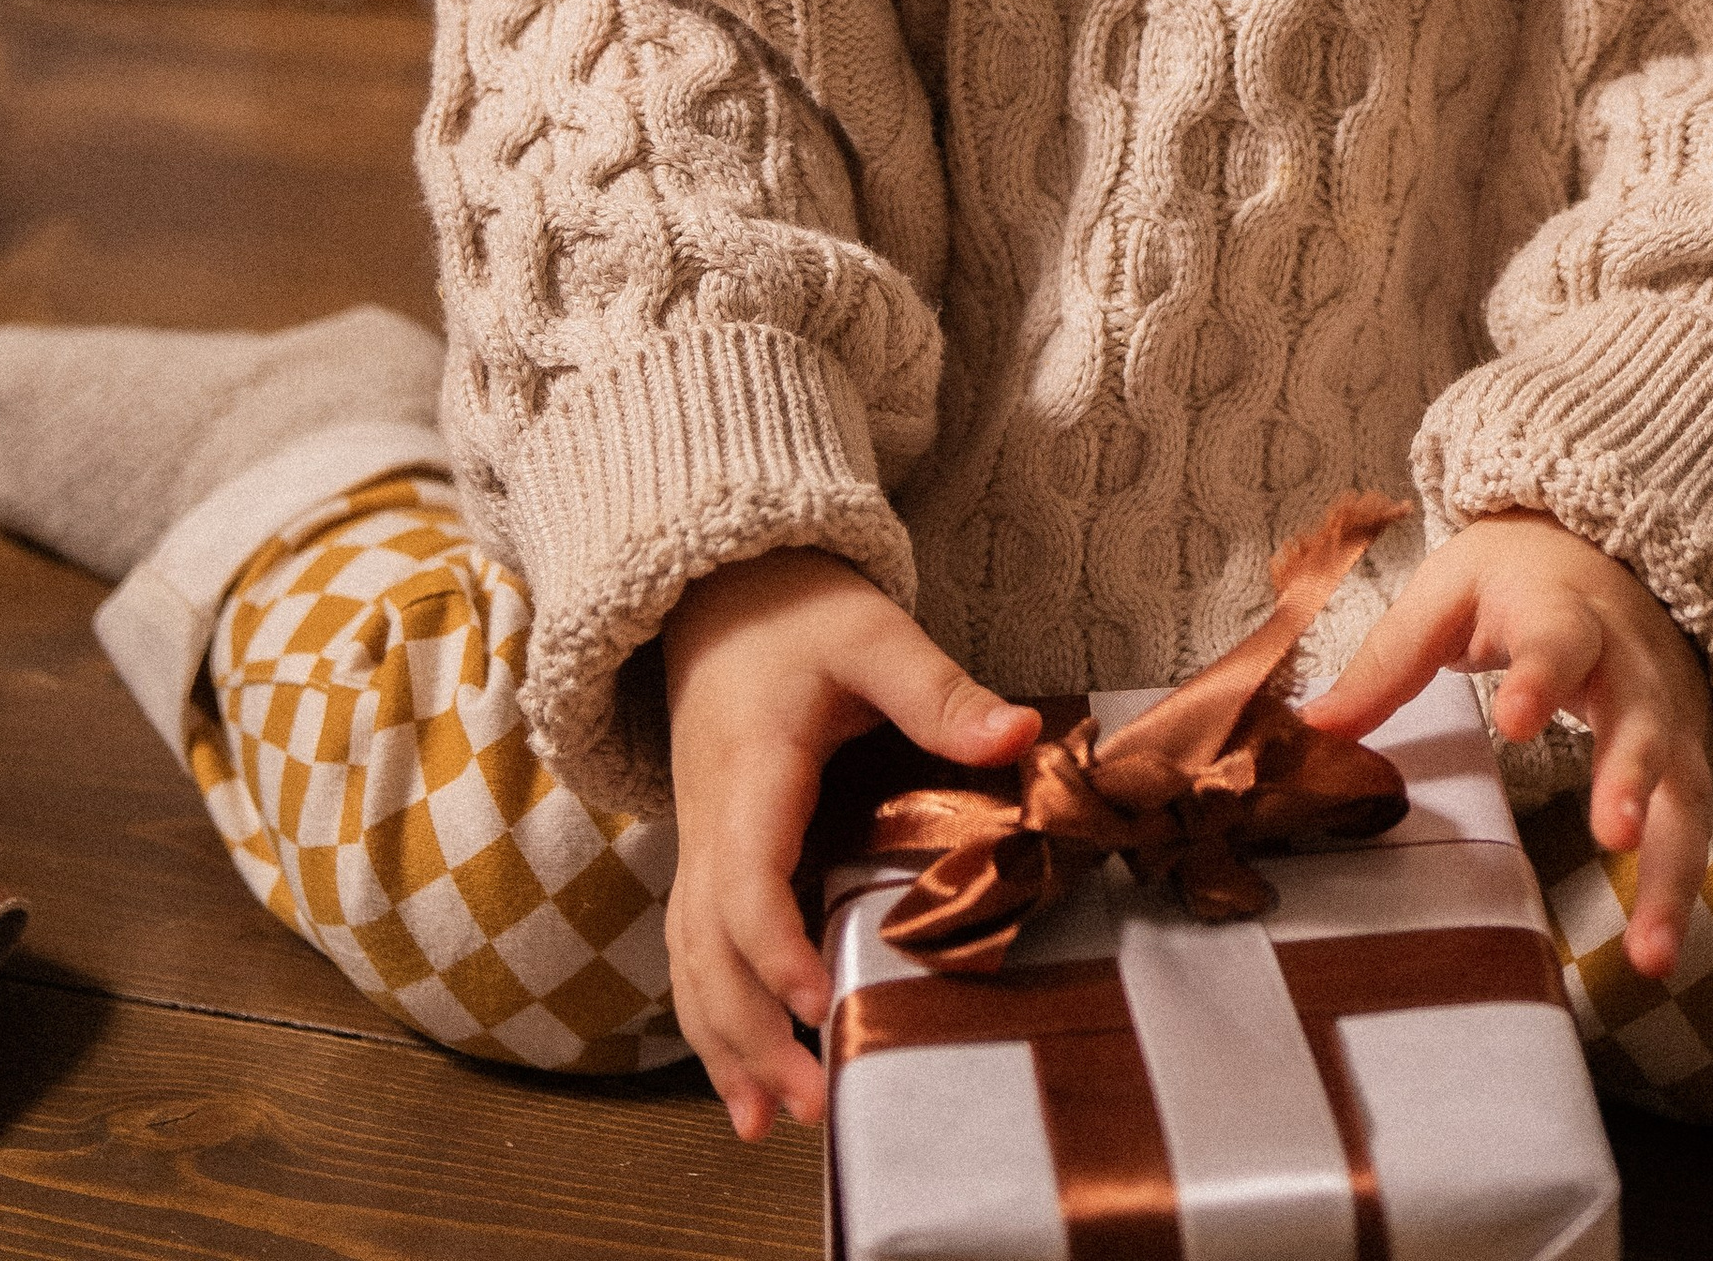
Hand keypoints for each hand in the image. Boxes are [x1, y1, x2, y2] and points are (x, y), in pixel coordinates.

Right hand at [660, 547, 1038, 1139]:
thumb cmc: (794, 610)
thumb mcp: (871, 633)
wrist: (717, 589)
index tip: (815, 1001)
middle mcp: (710, 823)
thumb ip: (940, 690)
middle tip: (810, 1104)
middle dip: (750, 1033)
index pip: (746, 880)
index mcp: (749, 773)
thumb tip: (1022, 733)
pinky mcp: (707, 854)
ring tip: (768, 1123)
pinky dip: (711, 1014)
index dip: (776, 948)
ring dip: (723, 1042)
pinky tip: (740, 1072)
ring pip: (690, 961)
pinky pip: (694, 948)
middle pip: (709, 948)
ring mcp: (700, 842)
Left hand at [1297, 512, 1712, 981]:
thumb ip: (1389, 661)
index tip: (1516, 720)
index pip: (1555, 637)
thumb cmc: (1518, 579)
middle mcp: (1629, 665)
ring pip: (1683, 790)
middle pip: (1640, 718)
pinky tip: (1657, 955)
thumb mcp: (1449, 594)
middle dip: (1631, 775)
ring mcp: (1666, 715)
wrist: (1610, 553)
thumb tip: (1314, 729)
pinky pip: (1690, 828)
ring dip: (1670, 871)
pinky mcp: (1683, 758)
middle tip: (1611, 831)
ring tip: (1650, 950)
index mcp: (1563, 610)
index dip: (1539, 676)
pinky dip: (1679, 892)